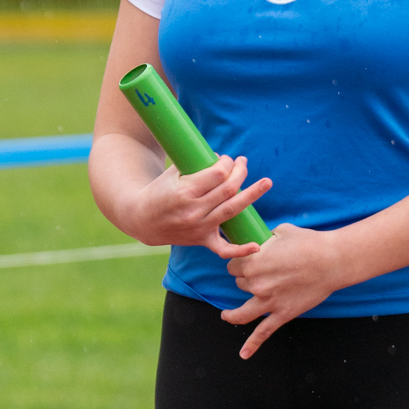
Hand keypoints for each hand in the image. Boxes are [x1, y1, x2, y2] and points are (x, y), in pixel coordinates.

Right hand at [132, 154, 271, 249]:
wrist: (142, 220)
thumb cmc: (159, 191)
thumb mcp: (172, 173)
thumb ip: (195, 164)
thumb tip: (221, 158)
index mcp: (184, 192)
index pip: (217, 174)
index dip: (227, 164)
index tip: (227, 159)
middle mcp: (193, 211)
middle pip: (228, 189)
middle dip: (240, 172)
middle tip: (243, 163)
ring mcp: (199, 227)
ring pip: (232, 210)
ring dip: (251, 194)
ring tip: (266, 182)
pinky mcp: (201, 240)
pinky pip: (223, 249)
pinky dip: (240, 250)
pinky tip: (257, 246)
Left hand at [219, 223, 347, 358]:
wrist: (331, 261)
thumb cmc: (309, 243)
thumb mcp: (281, 231)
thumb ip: (265, 238)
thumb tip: (261, 240)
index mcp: (253, 263)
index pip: (233, 266)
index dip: (238, 264)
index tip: (244, 264)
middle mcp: (256, 284)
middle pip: (239, 285)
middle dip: (245, 280)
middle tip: (257, 276)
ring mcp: (268, 302)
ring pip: (241, 312)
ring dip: (231, 314)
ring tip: (226, 315)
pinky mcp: (282, 314)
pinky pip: (263, 333)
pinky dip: (252, 345)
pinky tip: (244, 354)